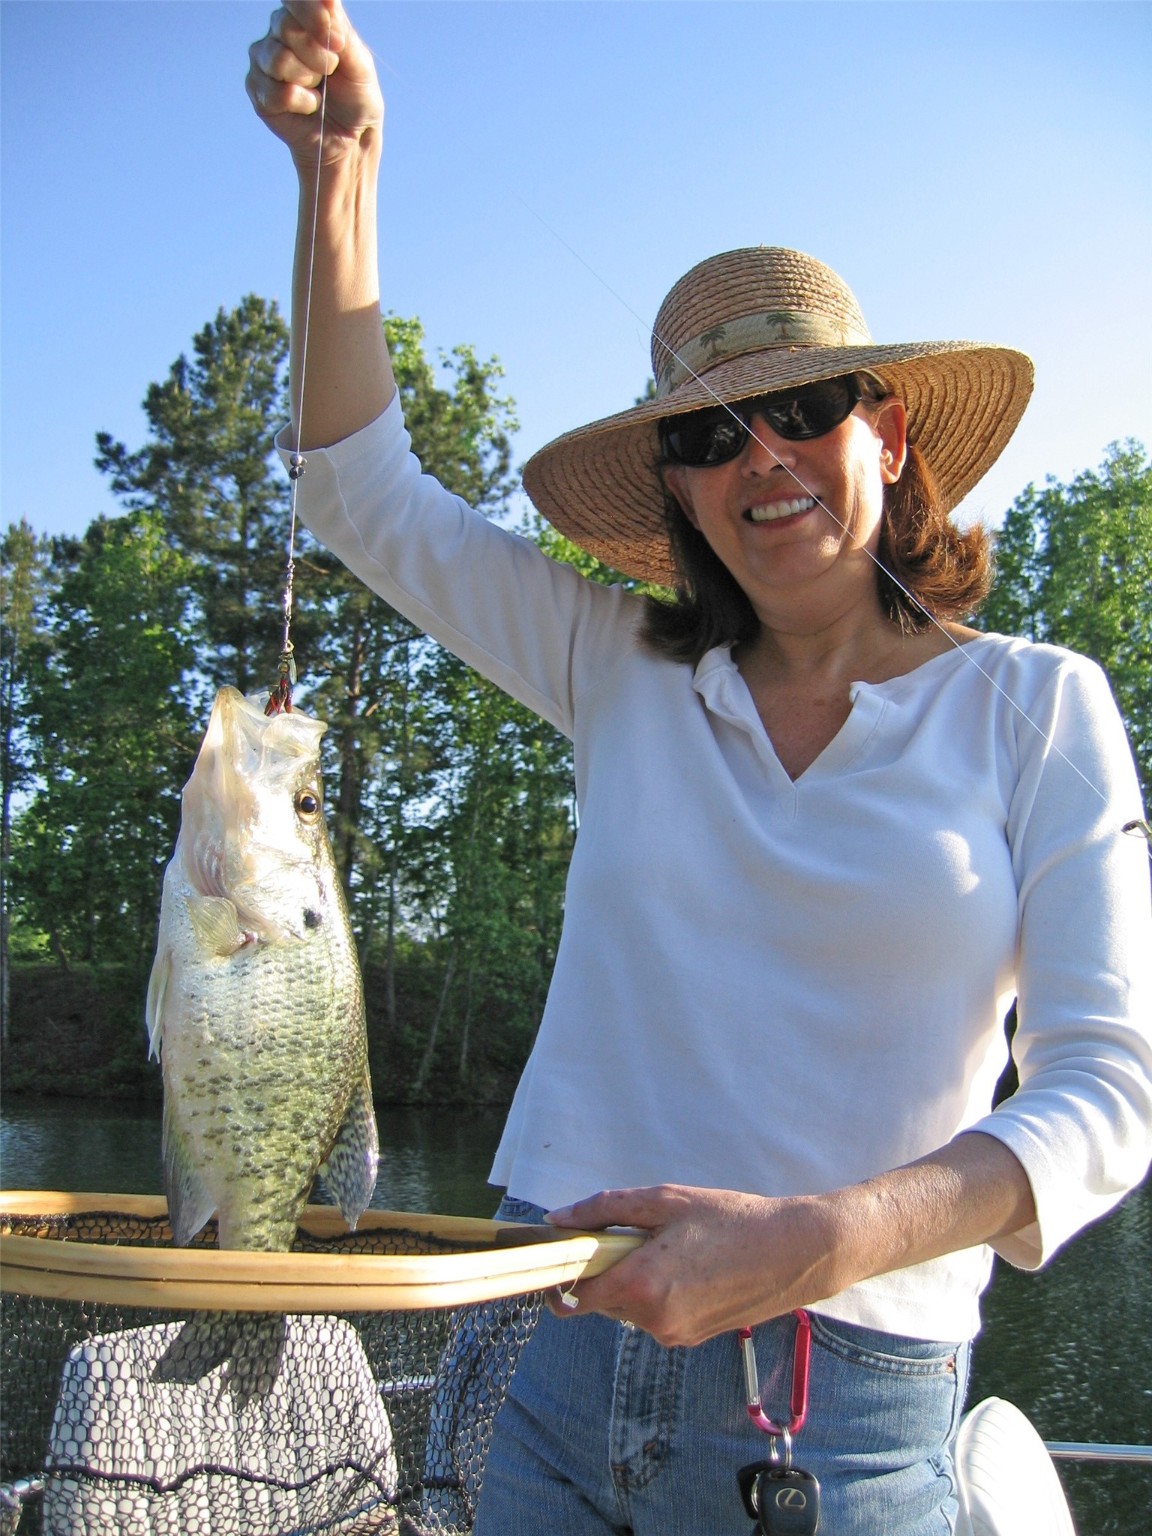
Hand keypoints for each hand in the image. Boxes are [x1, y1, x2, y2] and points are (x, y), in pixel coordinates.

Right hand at [246, 1, 383, 170]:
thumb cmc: (355, 98)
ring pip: (279, 60)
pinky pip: (277, 92)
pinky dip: (302, 104)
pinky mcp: (258, 90)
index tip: (336, 40)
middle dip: (318, 56)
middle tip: (331, 72)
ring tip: (319, 90)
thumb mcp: (360, 62)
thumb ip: (342, 31)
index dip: (311, 13)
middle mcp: (279, 33)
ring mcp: (264, 61)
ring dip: (309, 81)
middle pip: (286, 28)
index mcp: (304, 17)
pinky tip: (308, 107)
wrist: (349, 140)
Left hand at [544, 1184, 836, 1348]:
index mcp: (641, 1285)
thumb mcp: (665, 1201)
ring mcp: (672, 1335)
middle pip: (602, 1299)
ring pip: (628, 1307)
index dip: (562, 1275)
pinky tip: (690, 1266)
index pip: (575, 1296)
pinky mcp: (691, 1339)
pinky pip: (654, 1315)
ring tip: (674, 1246)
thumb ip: (605, 1210)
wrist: (794, 1252)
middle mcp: (652, 1320)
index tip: (562, 1254)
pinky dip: (657, 1292)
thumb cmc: (731, 1219)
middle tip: (636, 1234)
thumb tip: (558, 1220)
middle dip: (607, 1270)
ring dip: (634, 1280)